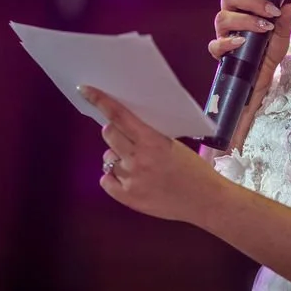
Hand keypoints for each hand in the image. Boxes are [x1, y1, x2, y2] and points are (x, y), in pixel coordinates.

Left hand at [80, 85, 216, 224]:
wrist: (204, 200)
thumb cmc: (194, 169)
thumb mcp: (175, 145)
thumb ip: (150, 136)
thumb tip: (126, 126)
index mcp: (153, 142)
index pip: (120, 116)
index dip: (100, 101)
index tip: (86, 90)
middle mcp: (138, 159)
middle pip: (108, 134)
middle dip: (114, 132)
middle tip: (126, 137)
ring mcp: (130, 179)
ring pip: (108, 158)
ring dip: (117, 157)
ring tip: (137, 164)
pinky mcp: (126, 197)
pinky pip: (106, 180)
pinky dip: (113, 177)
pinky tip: (129, 178)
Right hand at [209, 0, 290, 99]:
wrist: (262, 81)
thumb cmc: (268, 53)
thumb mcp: (281, 36)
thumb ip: (285, 20)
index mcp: (243, 4)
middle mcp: (231, 14)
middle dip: (251, 0)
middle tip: (272, 11)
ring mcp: (223, 33)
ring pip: (222, 17)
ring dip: (245, 20)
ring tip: (264, 28)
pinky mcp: (220, 52)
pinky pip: (215, 44)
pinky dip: (228, 42)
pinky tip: (241, 42)